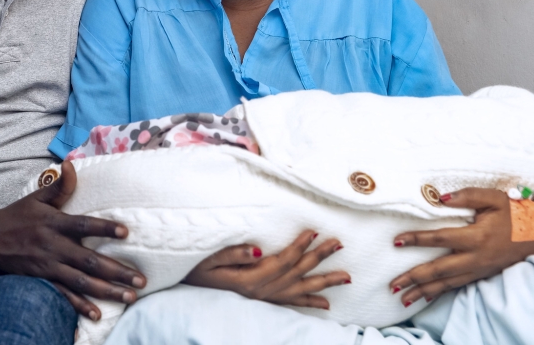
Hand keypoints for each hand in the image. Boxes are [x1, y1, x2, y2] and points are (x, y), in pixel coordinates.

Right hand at [0, 161, 146, 319]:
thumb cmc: (16, 216)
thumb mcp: (37, 198)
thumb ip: (59, 186)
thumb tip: (71, 165)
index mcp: (54, 223)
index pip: (83, 225)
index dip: (104, 228)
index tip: (125, 232)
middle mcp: (53, 247)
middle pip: (89, 260)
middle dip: (117, 271)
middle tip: (141, 279)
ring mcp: (48, 267)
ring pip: (82, 281)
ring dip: (108, 291)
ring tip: (130, 297)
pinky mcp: (42, 281)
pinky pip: (64, 295)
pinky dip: (80, 306)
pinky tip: (98, 314)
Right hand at [183, 230, 349, 308]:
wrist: (187, 287)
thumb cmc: (195, 270)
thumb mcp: (208, 259)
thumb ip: (232, 254)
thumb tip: (258, 250)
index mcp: (251, 279)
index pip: (283, 260)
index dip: (300, 245)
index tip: (314, 230)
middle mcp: (262, 291)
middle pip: (297, 273)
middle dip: (319, 258)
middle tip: (339, 244)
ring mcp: (264, 299)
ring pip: (300, 289)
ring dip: (324, 281)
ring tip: (346, 276)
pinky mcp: (263, 301)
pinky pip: (291, 303)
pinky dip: (309, 302)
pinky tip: (325, 302)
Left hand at [390, 189, 533, 305]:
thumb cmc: (515, 213)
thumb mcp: (494, 198)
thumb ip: (467, 196)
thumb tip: (440, 197)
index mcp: (477, 237)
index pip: (441, 239)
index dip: (418, 240)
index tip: (398, 242)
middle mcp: (476, 257)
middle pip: (440, 270)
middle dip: (415, 277)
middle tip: (393, 284)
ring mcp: (478, 269)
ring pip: (446, 283)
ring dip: (423, 291)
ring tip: (401, 298)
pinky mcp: (480, 274)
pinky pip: (456, 286)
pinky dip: (439, 293)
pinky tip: (423, 298)